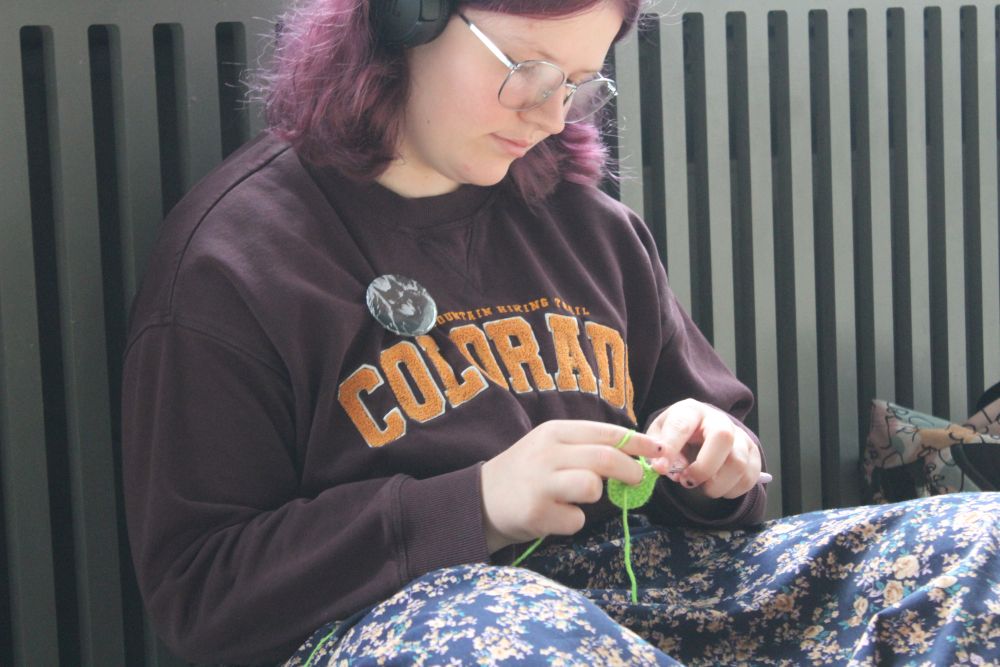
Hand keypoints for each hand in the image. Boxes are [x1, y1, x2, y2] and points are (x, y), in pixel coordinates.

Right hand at [481, 420, 663, 553]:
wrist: (481, 500)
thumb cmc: (526, 472)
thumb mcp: (550, 447)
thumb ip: (586, 447)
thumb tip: (635, 455)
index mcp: (554, 431)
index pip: (606, 432)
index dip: (637, 441)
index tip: (658, 450)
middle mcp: (547, 453)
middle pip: (605, 458)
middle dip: (630, 470)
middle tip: (637, 479)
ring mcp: (540, 483)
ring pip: (592, 487)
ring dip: (595, 496)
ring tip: (577, 497)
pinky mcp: (536, 513)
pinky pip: (576, 519)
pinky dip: (573, 521)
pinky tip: (554, 515)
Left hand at [646, 399, 762, 499]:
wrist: (701, 431)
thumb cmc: (677, 434)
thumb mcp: (659, 435)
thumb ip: (657, 450)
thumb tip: (664, 467)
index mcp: (691, 411)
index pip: (682, 425)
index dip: (671, 447)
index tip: (660, 468)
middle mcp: (719, 420)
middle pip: (723, 438)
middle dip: (703, 468)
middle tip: (687, 480)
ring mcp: (740, 436)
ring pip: (738, 463)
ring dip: (716, 485)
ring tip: (701, 485)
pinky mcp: (753, 453)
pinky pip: (749, 477)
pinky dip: (731, 491)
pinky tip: (716, 487)